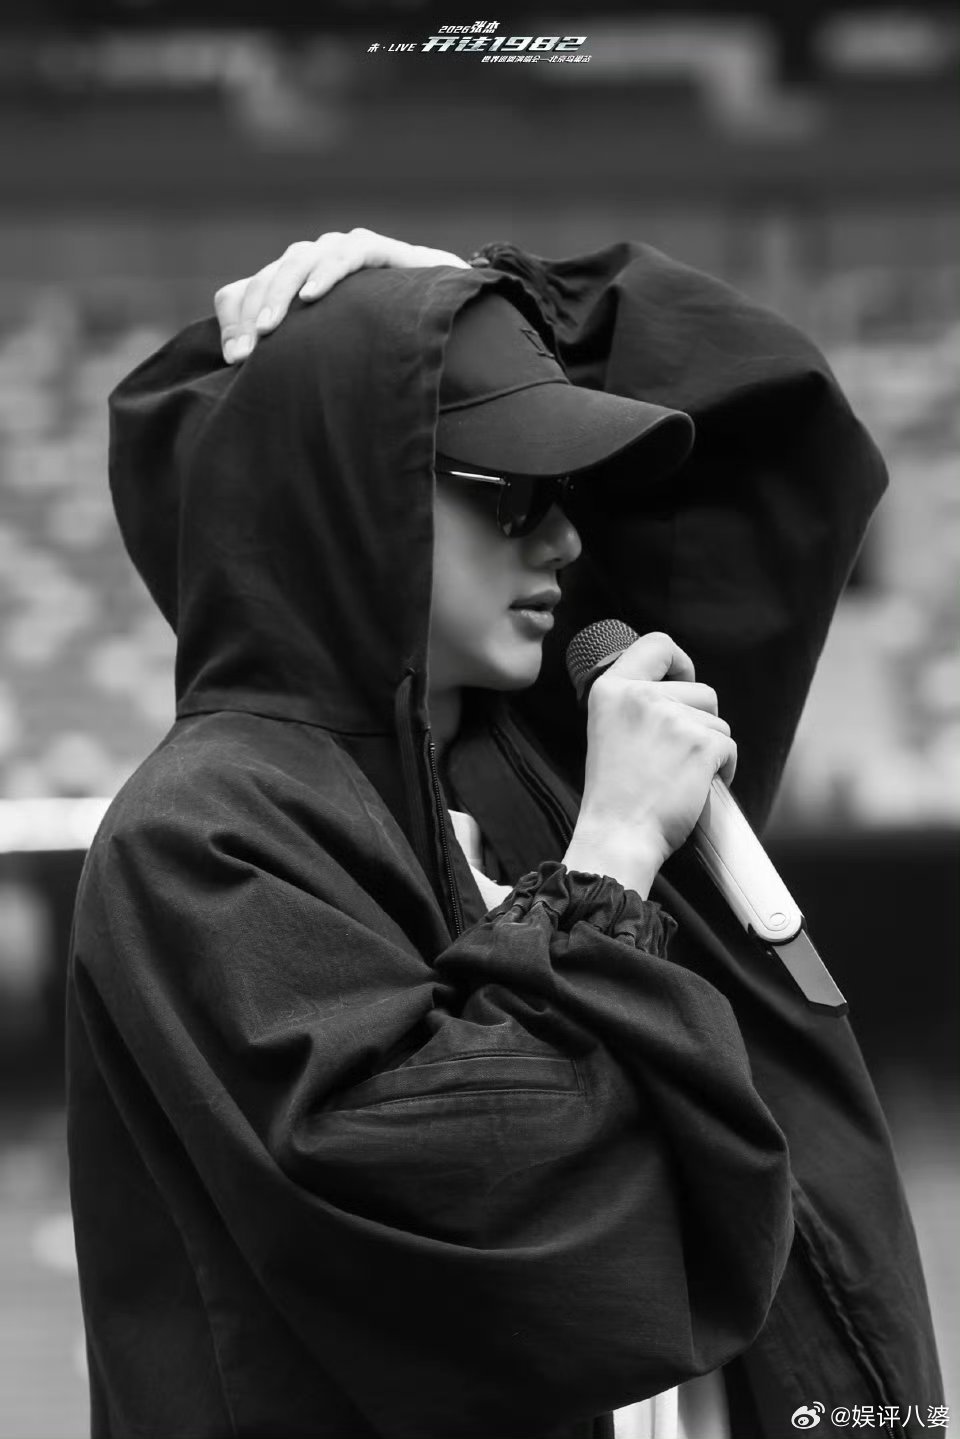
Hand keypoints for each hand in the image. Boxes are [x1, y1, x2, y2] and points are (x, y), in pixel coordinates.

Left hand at [214, 228, 469, 362]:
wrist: (447, 322)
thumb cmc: (382, 346)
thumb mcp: (326, 360)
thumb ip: (291, 362)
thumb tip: (242, 372)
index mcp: (290, 291)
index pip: (243, 293)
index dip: (234, 322)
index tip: (235, 362)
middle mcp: (311, 266)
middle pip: (267, 277)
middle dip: (253, 315)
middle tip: (247, 353)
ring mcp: (344, 252)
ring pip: (299, 259)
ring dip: (280, 292)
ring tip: (270, 327)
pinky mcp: (380, 249)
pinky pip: (349, 251)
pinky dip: (328, 272)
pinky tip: (312, 297)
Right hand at [563, 632, 736, 894]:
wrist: (617, 835)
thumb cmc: (614, 793)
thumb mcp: (606, 729)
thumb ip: (635, 703)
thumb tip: (678, 688)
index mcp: (611, 689)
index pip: (657, 643)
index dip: (680, 662)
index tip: (682, 681)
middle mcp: (641, 696)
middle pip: (701, 689)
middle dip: (701, 721)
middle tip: (675, 755)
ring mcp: (673, 719)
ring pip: (718, 722)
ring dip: (710, 749)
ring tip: (681, 776)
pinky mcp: (701, 745)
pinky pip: (730, 747)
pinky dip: (723, 769)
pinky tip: (697, 787)